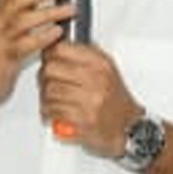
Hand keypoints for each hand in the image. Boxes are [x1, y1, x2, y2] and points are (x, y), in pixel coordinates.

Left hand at [38, 41, 142, 158]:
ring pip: (49, 91)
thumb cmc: (115, 99)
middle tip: (48, 82)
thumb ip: (83, 56)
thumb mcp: (106, 69)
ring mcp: (90, 100)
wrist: (128, 127)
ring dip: (46, 97)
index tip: (48, 59)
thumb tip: (54, 46)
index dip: (49, 54)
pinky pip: (53, 111)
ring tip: (53, 100)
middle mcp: (97, 80)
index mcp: (101, 64)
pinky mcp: (83, 120)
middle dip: (44, 77)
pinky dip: (50, 112)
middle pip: (51, 69)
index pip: (61, 49)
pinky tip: (56, 112)